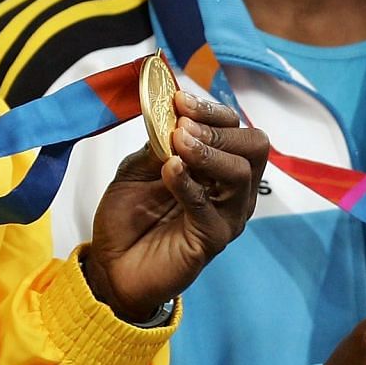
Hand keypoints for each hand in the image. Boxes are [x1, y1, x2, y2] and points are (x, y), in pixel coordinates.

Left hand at [85, 91, 265, 322]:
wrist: (111, 264)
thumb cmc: (128, 216)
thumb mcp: (138, 167)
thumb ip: (158, 141)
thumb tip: (171, 110)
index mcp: (217, 165)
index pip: (235, 128)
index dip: (211, 110)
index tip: (180, 100)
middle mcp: (231, 189)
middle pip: (253, 147)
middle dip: (218, 129)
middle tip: (183, 127)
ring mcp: (227, 215)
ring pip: (241, 174)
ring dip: (209, 152)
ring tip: (178, 144)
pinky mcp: (213, 240)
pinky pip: (211, 208)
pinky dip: (191, 184)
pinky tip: (171, 170)